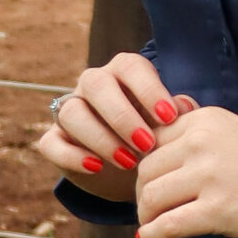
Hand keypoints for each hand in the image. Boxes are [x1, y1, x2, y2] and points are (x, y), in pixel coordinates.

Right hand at [36, 50, 196, 199]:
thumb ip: (178, 114)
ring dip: (100, 137)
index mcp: (123, 71)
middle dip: (122, 115)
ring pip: (71, 112)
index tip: (170, 118)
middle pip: (96, 84)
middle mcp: (93, 84)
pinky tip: (96, 168)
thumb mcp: (168, 127)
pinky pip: (51, 142)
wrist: (131, 171)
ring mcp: (70, 110)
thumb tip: (186, 105)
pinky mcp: (54, 140)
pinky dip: (71, 156)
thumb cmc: (154, 136)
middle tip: (146, 144)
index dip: (149, 89)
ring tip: (128, 161)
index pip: (130, 66)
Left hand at [133, 105, 237, 237]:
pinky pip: (166, 226)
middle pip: (145, 169)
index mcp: (206, 119)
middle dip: (143, 192)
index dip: (147, 164)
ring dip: (147, 215)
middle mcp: (202, 142)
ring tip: (155, 224)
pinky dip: (152, 236)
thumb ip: (199, 136)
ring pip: (150, 197)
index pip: (152, 139)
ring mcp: (209, 176)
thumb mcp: (236, 131)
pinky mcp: (217, 211)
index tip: (154, 181)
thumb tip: (155, 149)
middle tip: (153, 208)